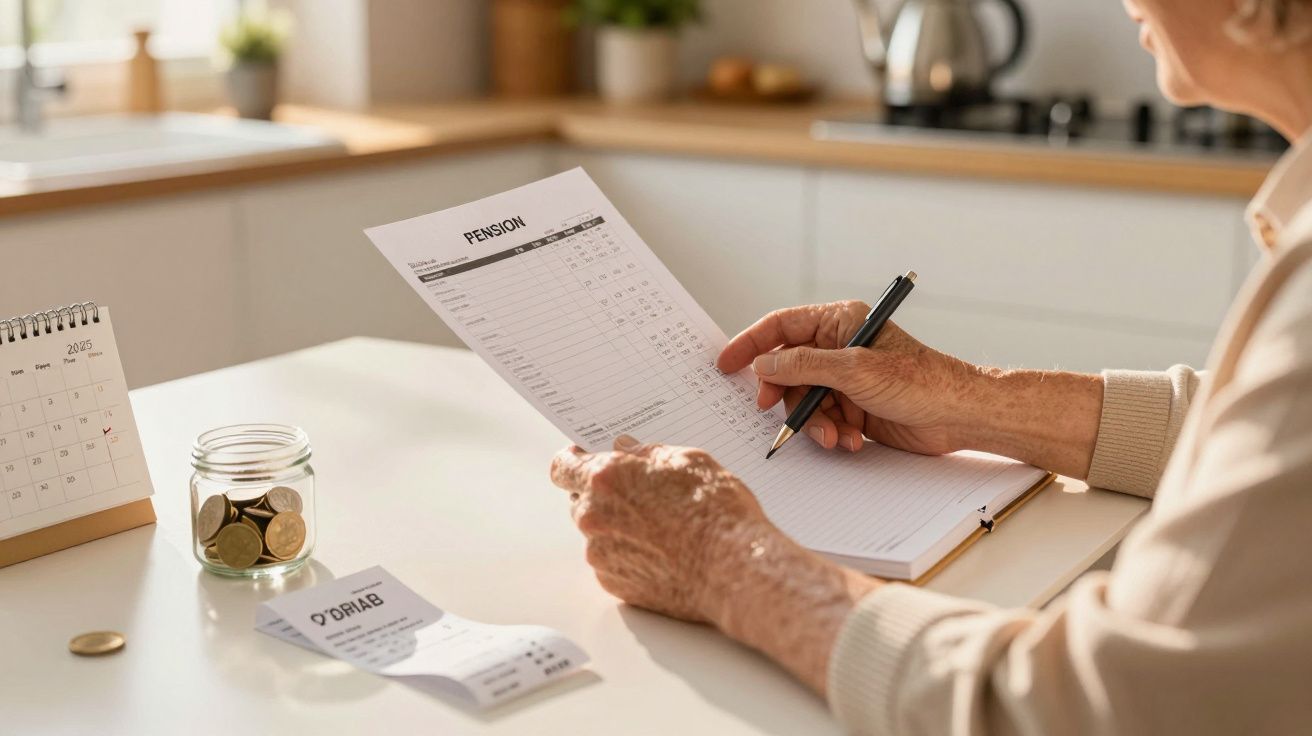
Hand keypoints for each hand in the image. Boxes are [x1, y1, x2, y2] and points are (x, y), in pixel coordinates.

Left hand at [549, 434, 880, 693]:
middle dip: (604, 497)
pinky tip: (662, 554)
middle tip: (641, 498)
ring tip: (661, 530)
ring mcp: (601, 554)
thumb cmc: (716, 511)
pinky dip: (629, 557)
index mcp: (605, 478)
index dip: (573, 462)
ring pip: (598, 534)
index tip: (584, 461)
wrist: (733, 568)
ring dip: (618, 528)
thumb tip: (625, 450)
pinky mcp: (614, 584)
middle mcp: (593, 516)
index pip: (563, 467)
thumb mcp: (687, 461)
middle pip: (580, 501)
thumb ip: (645, 453)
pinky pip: (612, 563)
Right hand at [717, 300, 978, 455]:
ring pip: (804, 400)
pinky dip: (832, 432)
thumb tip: (763, 364)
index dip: (751, 343)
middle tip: (774, 409)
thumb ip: (803, 366)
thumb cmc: (919, 381)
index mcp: (840, 322)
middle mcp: (839, 348)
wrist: (958, 416)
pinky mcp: (854, 407)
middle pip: (788, 369)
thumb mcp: (854, 370)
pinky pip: (824, 419)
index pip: (782, 326)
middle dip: (786, 395)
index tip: (725, 363)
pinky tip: (852, 439)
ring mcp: (846, 379)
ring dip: (815, 421)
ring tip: (835, 435)